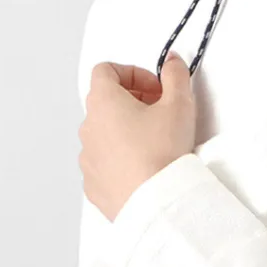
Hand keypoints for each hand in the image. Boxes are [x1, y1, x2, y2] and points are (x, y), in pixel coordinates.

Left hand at [79, 52, 195, 222]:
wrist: (156, 204)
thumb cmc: (163, 151)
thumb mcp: (179, 103)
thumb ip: (175, 74)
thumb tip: (171, 62)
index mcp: (103, 102)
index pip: (105, 71)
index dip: (132, 73)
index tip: (154, 87)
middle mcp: (88, 128)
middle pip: (105, 101)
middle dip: (134, 100)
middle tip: (161, 111)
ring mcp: (87, 158)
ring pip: (104, 132)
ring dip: (126, 129)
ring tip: (155, 141)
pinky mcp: (93, 185)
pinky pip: (104, 161)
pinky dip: (121, 157)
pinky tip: (145, 165)